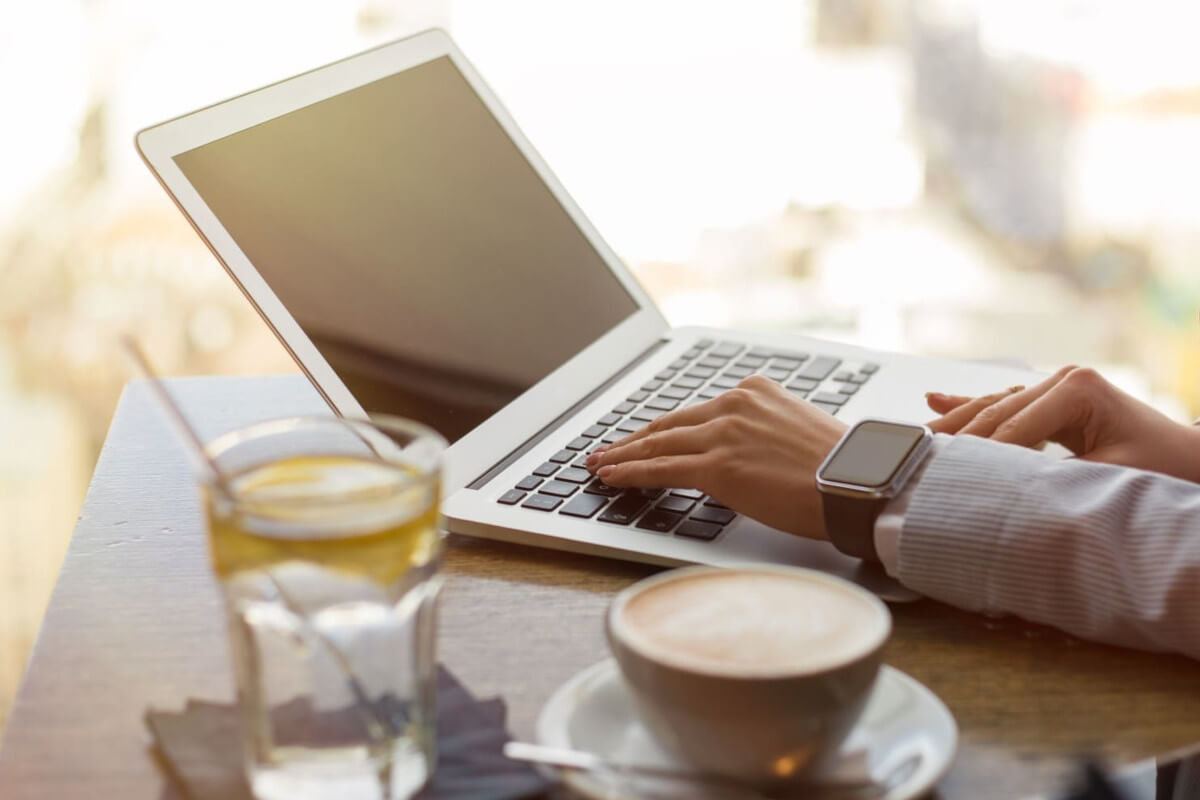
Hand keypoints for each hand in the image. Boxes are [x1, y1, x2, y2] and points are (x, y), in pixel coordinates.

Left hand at [586, 376, 846, 539]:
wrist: (858, 485)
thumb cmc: (840, 470)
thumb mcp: (796, 432)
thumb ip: (762, 433)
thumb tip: (743, 456)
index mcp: (755, 391)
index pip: (695, 412)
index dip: (662, 427)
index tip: (643, 434)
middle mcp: (735, 404)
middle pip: (668, 423)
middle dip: (632, 438)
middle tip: (606, 448)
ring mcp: (723, 433)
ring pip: (658, 444)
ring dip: (622, 456)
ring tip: (599, 464)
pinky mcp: (717, 466)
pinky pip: (660, 468)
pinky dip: (630, 472)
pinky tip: (611, 477)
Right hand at [927, 365, 1199, 481]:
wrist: (1193, 462)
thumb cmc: (1164, 468)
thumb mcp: (1107, 476)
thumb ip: (1053, 477)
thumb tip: (1003, 487)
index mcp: (1078, 389)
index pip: (1012, 428)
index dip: (980, 456)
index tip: (947, 478)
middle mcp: (1064, 379)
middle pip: (994, 411)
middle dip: (957, 437)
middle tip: (919, 459)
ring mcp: (1058, 385)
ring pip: (993, 405)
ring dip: (955, 421)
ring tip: (917, 434)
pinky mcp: (1054, 398)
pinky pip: (1004, 403)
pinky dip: (970, 404)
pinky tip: (936, 398)